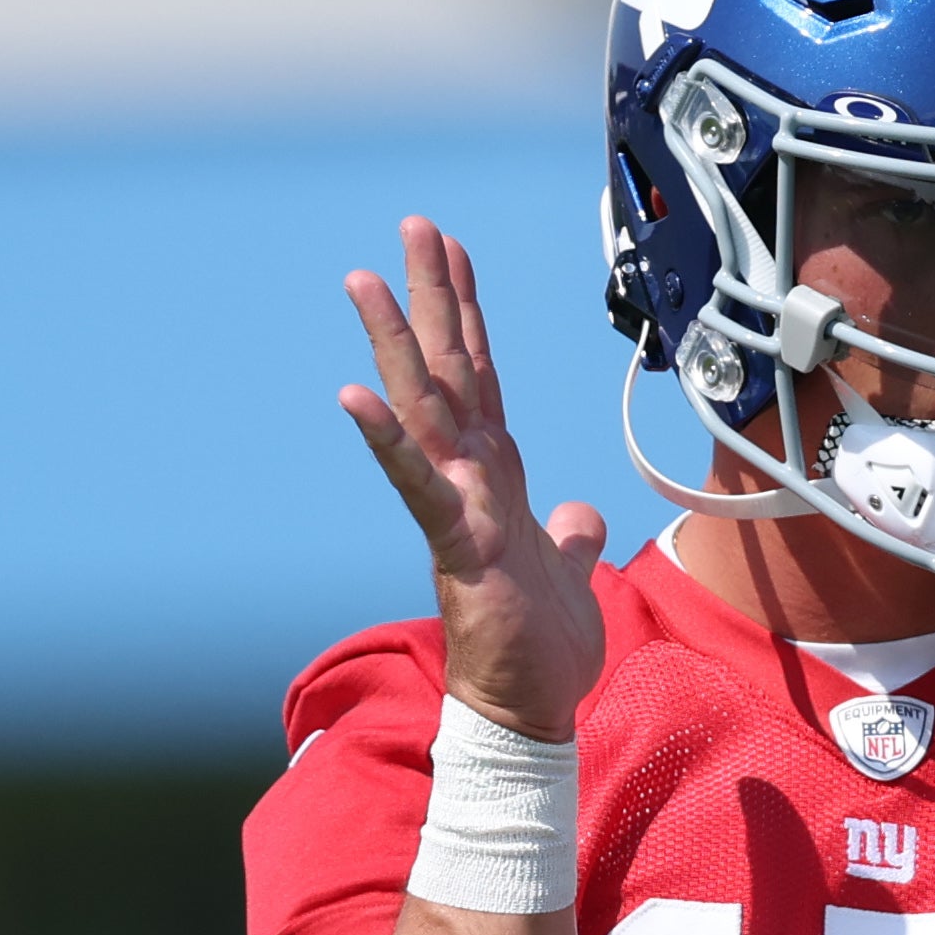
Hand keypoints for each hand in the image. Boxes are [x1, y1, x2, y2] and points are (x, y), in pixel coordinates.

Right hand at [340, 215, 612, 743]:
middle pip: (451, 370)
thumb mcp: (570, 572)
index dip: (470, 312)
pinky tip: (355, 396)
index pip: (481, 376)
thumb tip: (579, 512)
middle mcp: (471, 479)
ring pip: (425, 411)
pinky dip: (389, 441)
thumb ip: (569, 534)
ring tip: (365, 282)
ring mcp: (458, 507)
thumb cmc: (539, 647)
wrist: (528, 710)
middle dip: (434, 296)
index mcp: (497, 476)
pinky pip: (419, 486)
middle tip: (415, 225)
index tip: (453, 250)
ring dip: (396, 345)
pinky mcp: (457, 547)